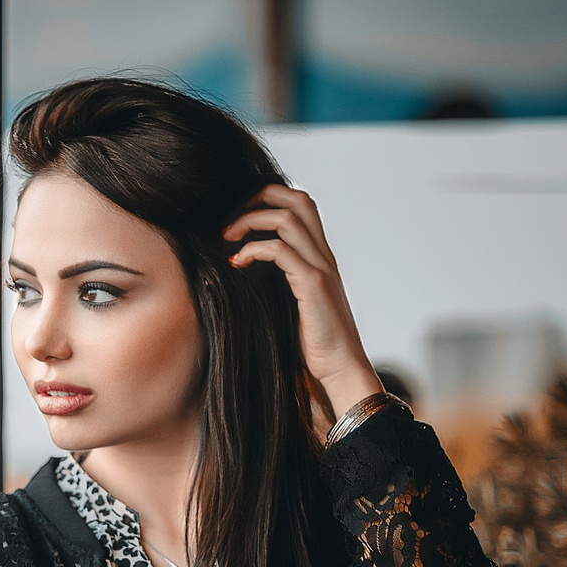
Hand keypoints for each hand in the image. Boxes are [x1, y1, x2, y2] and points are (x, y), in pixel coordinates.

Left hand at [222, 184, 382, 418]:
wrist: (340, 369)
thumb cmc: (312, 343)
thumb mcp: (289, 304)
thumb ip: (275, 282)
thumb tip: (239, 270)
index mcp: (318, 257)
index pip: (300, 205)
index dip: (267, 200)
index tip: (236, 219)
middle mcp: (322, 255)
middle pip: (297, 198)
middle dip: (258, 197)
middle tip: (229, 219)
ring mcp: (320, 267)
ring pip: (287, 218)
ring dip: (250, 221)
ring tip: (226, 238)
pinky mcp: (312, 284)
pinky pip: (280, 250)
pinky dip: (253, 249)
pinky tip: (237, 263)